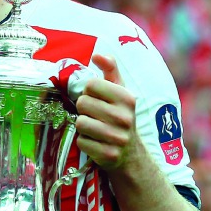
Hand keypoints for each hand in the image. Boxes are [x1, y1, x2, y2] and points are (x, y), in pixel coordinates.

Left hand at [75, 54, 140, 170]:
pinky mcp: (108, 154)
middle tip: (95, 115)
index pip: (91, 84)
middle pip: (82, 103)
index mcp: (127, 98)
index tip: (98, 99)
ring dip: (83, 126)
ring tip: (94, 128)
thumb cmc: (120, 116)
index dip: (90, 91)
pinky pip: (81, 142)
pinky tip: (96, 142)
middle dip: (84, 109)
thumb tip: (97, 55)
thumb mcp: (120, 91)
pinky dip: (85, 142)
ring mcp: (117, 137)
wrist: (131, 154)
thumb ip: (110, 69)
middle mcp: (125, 117)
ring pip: (80, 122)